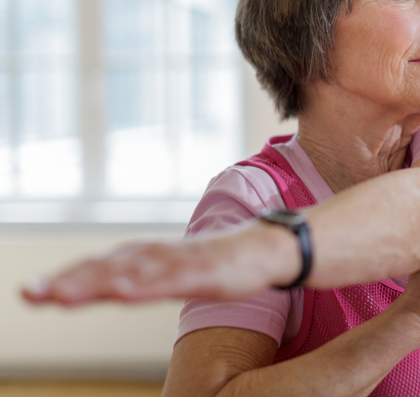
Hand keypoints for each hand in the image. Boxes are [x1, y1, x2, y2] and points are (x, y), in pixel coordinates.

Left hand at [21, 222, 295, 305]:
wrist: (265, 249)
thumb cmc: (220, 264)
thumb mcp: (174, 274)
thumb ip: (143, 278)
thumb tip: (112, 285)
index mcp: (148, 256)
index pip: (100, 267)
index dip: (65, 279)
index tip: (32, 292)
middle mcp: (157, 255)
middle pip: (105, 268)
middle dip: (66, 281)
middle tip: (30, 293)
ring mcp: (179, 262)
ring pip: (130, 274)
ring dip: (93, 283)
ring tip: (60, 295)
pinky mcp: (202, 271)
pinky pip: (168, 281)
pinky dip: (141, 286)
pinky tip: (119, 293)